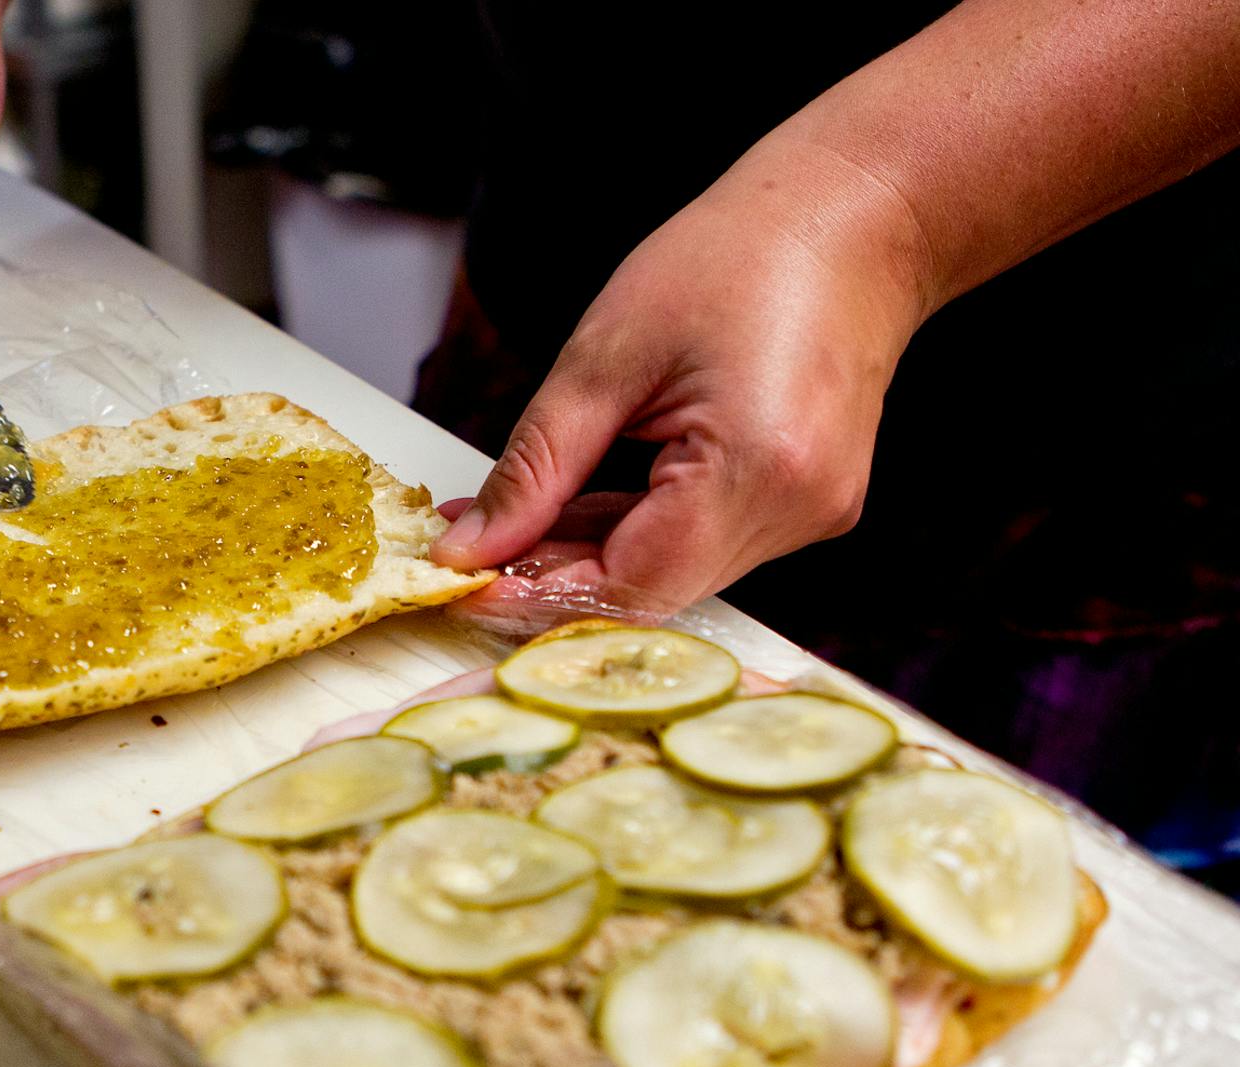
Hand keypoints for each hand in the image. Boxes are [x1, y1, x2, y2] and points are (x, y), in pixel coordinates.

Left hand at [429, 142, 932, 620]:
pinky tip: (573, 504)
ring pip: (669, 570)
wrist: (851, 220)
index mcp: (755, 466)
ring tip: (511, 512)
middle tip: (468, 540)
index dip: (536, 598)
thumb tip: (474, 547)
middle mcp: (797, 508)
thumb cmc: (735, 259)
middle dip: (549, 574)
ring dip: (584, 553)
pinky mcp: (806, 504)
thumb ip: (535, 468)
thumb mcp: (605, 359)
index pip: (628, 586)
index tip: (463, 584)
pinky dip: (631, 529)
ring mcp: (811, 512)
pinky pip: (698, 542)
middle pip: (648, 587)